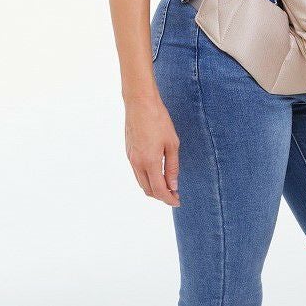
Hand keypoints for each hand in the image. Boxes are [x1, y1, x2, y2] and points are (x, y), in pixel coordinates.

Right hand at [124, 92, 180, 206]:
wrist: (140, 104)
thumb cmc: (159, 120)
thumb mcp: (172, 143)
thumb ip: (172, 166)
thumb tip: (173, 185)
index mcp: (149, 162)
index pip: (159, 190)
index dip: (168, 199)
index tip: (177, 201)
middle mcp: (137, 163)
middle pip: (148, 190)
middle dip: (161, 195)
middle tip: (174, 193)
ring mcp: (131, 158)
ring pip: (141, 182)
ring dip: (153, 187)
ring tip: (167, 184)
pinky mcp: (128, 151)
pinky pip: (137, 172)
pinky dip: (146, 177)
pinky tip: (156, 171)